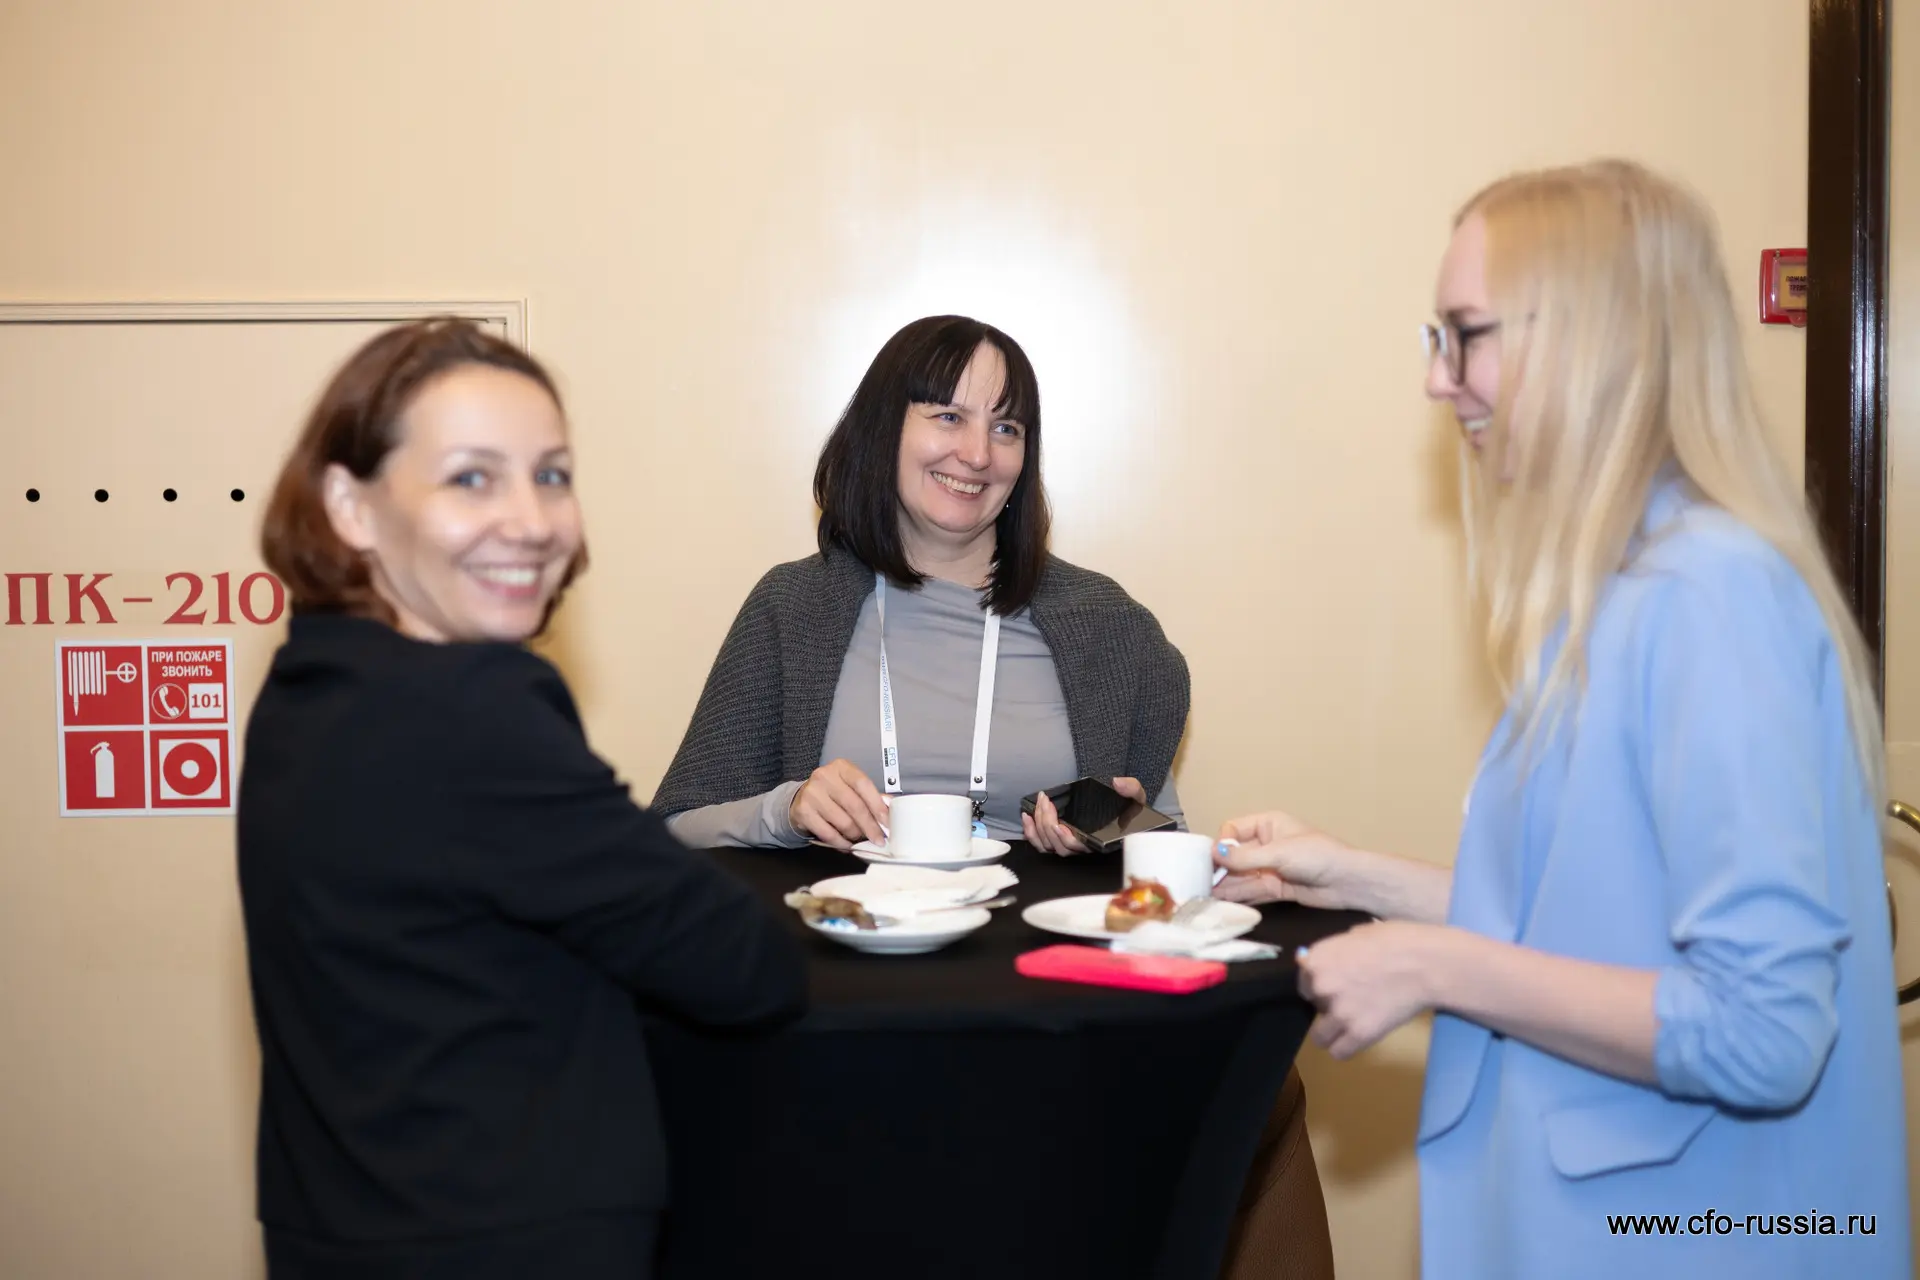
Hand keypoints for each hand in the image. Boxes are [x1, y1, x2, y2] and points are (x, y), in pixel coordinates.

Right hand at [790, 759, 890, 850]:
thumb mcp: (850, 787)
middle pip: (855, 805)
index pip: (863, 785)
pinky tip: (847, 844)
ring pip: (843, 822)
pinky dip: (842, 843)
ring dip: (856, 835)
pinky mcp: (803, 811)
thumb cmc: (831, 794)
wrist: (801, 799)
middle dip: (870, 826)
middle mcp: (825, 777)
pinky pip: (829, 834)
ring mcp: (812, 794)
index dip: (877, 805)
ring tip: (860, 839)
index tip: (887, 822)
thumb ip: (869, 796)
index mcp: (841, 767)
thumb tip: (890, 807)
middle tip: (879, 839)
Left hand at [1024, 776, 1145, 855]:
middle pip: (1060, 846)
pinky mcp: (1057, 840)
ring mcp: (1069, 845)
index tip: (1060, 825)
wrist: (1120, 805)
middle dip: (1049, 823)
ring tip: (1039, 804)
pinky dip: (1031, 832)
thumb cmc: (1128, 805)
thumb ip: (1131, 788)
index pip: (1081, 848)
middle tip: (1046, 802)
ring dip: (1039, 825)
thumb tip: (1118, 782)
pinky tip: (1027, 815)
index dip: (1067, 840)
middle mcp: (1084, 848)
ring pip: (1048, 845)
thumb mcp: (1136, 796)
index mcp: (1101, 841)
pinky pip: (1040, 843)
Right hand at [1213, 809, 1352, 910]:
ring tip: (1202, 895)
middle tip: (1198, 881)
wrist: (1349, 882)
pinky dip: (1237, 896)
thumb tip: (1213, 853)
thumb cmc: (1317, 856)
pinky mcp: (1276, 888)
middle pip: (1235, 855)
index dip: (1222, 844)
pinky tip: (1219, 902)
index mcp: (1268, 824)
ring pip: (1241, 875)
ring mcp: (1271, 867)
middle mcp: (1266, 844)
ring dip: (1225, 884)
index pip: (1234, 829)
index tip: (1212, 860)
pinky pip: (1251, 890)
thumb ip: (1244, 857)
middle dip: (1219, 868)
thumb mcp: (1278, 853)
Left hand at [1296, 921, 1445, 1058]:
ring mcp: (1339, 1013)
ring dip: (1333, 1031)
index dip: (1320, 984)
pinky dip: (1347, 1048)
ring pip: (1320, 1037)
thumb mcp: (1359, 933)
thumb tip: (1332, 958)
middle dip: (1329, 1004)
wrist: (1426, 963)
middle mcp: (1321, 986)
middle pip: (1313, 1005)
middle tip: (1354, 998)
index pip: (1304, 981)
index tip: (1337, 984)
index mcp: (1318, 958)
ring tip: (1353, 1024)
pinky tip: (1359, 1037)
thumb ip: (1339, 949)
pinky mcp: (1359, 1034)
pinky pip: (1339, 1052)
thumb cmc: (1398, 940)